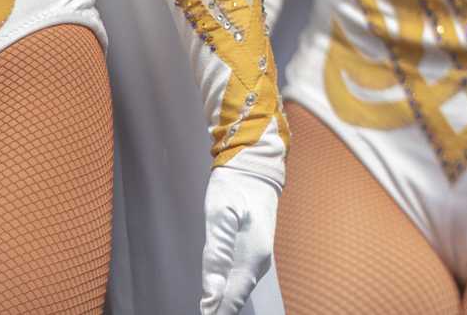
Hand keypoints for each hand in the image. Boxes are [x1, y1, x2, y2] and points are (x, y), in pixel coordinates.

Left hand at [200, 165, 279, 314]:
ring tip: (207, 312)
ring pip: (238, 290)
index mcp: (252, 258)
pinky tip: (217, 295)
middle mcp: (259, 262)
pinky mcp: (254, 250)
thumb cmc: (235, 188)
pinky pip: (240, 279)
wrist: (255, 166)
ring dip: (223, 304)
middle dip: (219, 311)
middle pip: (236, 299)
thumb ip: (216, 258)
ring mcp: (258, 256)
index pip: (231, 301)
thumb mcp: (219, 219)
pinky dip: (227, 292)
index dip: (215, 314)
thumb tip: (211, 298)